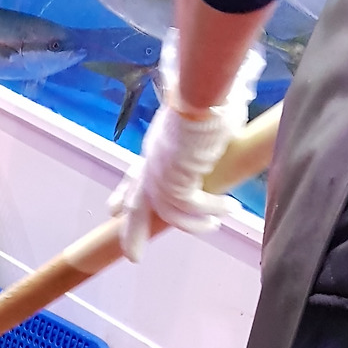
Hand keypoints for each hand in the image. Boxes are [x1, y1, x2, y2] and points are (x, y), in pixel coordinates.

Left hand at [110, 28, 265, 256]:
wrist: (204, 91)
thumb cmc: (207, 92)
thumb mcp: (203, 110)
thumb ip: (207, 121)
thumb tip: (235, 102)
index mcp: (153, 146)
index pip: (133, 176)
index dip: (124, 194)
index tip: (112, 210)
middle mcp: (153, 164)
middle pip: (137, 208)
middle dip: (133, 234)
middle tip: (133, 256)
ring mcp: (163, 176)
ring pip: (174, 214)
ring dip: (197, 221)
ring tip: (214, 223)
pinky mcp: (178, 183)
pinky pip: (194, 208)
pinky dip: (211, 211)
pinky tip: (228, 209)